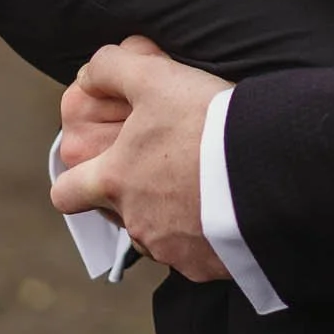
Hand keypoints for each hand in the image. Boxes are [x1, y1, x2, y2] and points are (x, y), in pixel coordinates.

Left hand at [50, 37, 232, 281]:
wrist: (268, 164)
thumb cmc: (206, 120)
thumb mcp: (154, 76)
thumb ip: (111, 68)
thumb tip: (89, 74)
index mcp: (114, 180)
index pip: (65, 193)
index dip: (74, 179)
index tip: (103, 163)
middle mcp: (135, 221)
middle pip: (118, 213)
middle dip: (134, 192)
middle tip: (166, 164)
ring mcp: (170, 248)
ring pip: (156, 233)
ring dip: (169, 213)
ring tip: (201, 182)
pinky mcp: (204, 265)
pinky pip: (194, 251)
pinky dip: (203, 233)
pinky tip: (225, 205)